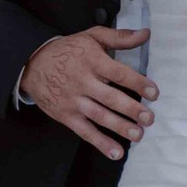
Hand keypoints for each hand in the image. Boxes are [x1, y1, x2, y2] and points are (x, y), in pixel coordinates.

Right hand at [20, 25, 155, 160]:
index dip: (137, 83)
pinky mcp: (66, 115)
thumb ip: (120, 37)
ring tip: (138, 134)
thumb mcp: (92, 37)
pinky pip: (85, 131)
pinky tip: (115, 152)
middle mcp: (83, 81)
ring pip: (99, 116)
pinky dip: (100, 143)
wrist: (32, 64)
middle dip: (131, 109)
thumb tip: (145, 34)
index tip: (153, 92)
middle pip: (110, 97)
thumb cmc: (67, 51)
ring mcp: (74, 100)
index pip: (118, 73)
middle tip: (149, 118)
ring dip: (120, 127)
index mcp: (92, 61)